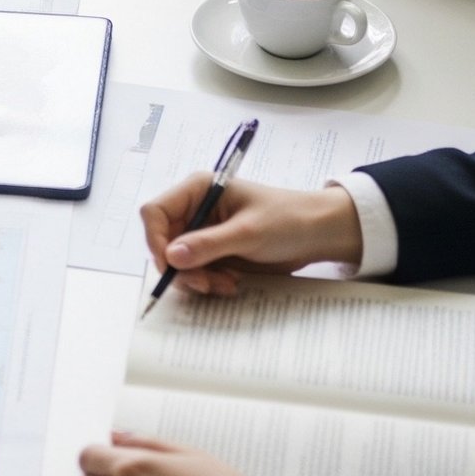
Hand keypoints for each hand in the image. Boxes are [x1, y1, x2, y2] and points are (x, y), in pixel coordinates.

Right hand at [141, 174, 363, 296]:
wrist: (318, 234)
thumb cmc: (286, 220)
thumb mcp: (247, 233)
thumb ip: (207, 244)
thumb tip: (170, 257)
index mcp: (197, 190)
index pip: (156, 212)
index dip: (155, 239)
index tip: (171, 266)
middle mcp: (195, 209)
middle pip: (164, 242)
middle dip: (181, 267)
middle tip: (205, 285)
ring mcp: (205, 232)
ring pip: (179, 262)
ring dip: (197, 279)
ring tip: (227, 284)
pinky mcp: (216, 252)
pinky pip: (197, 271)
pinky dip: (209, 282)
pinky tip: (232, 283)